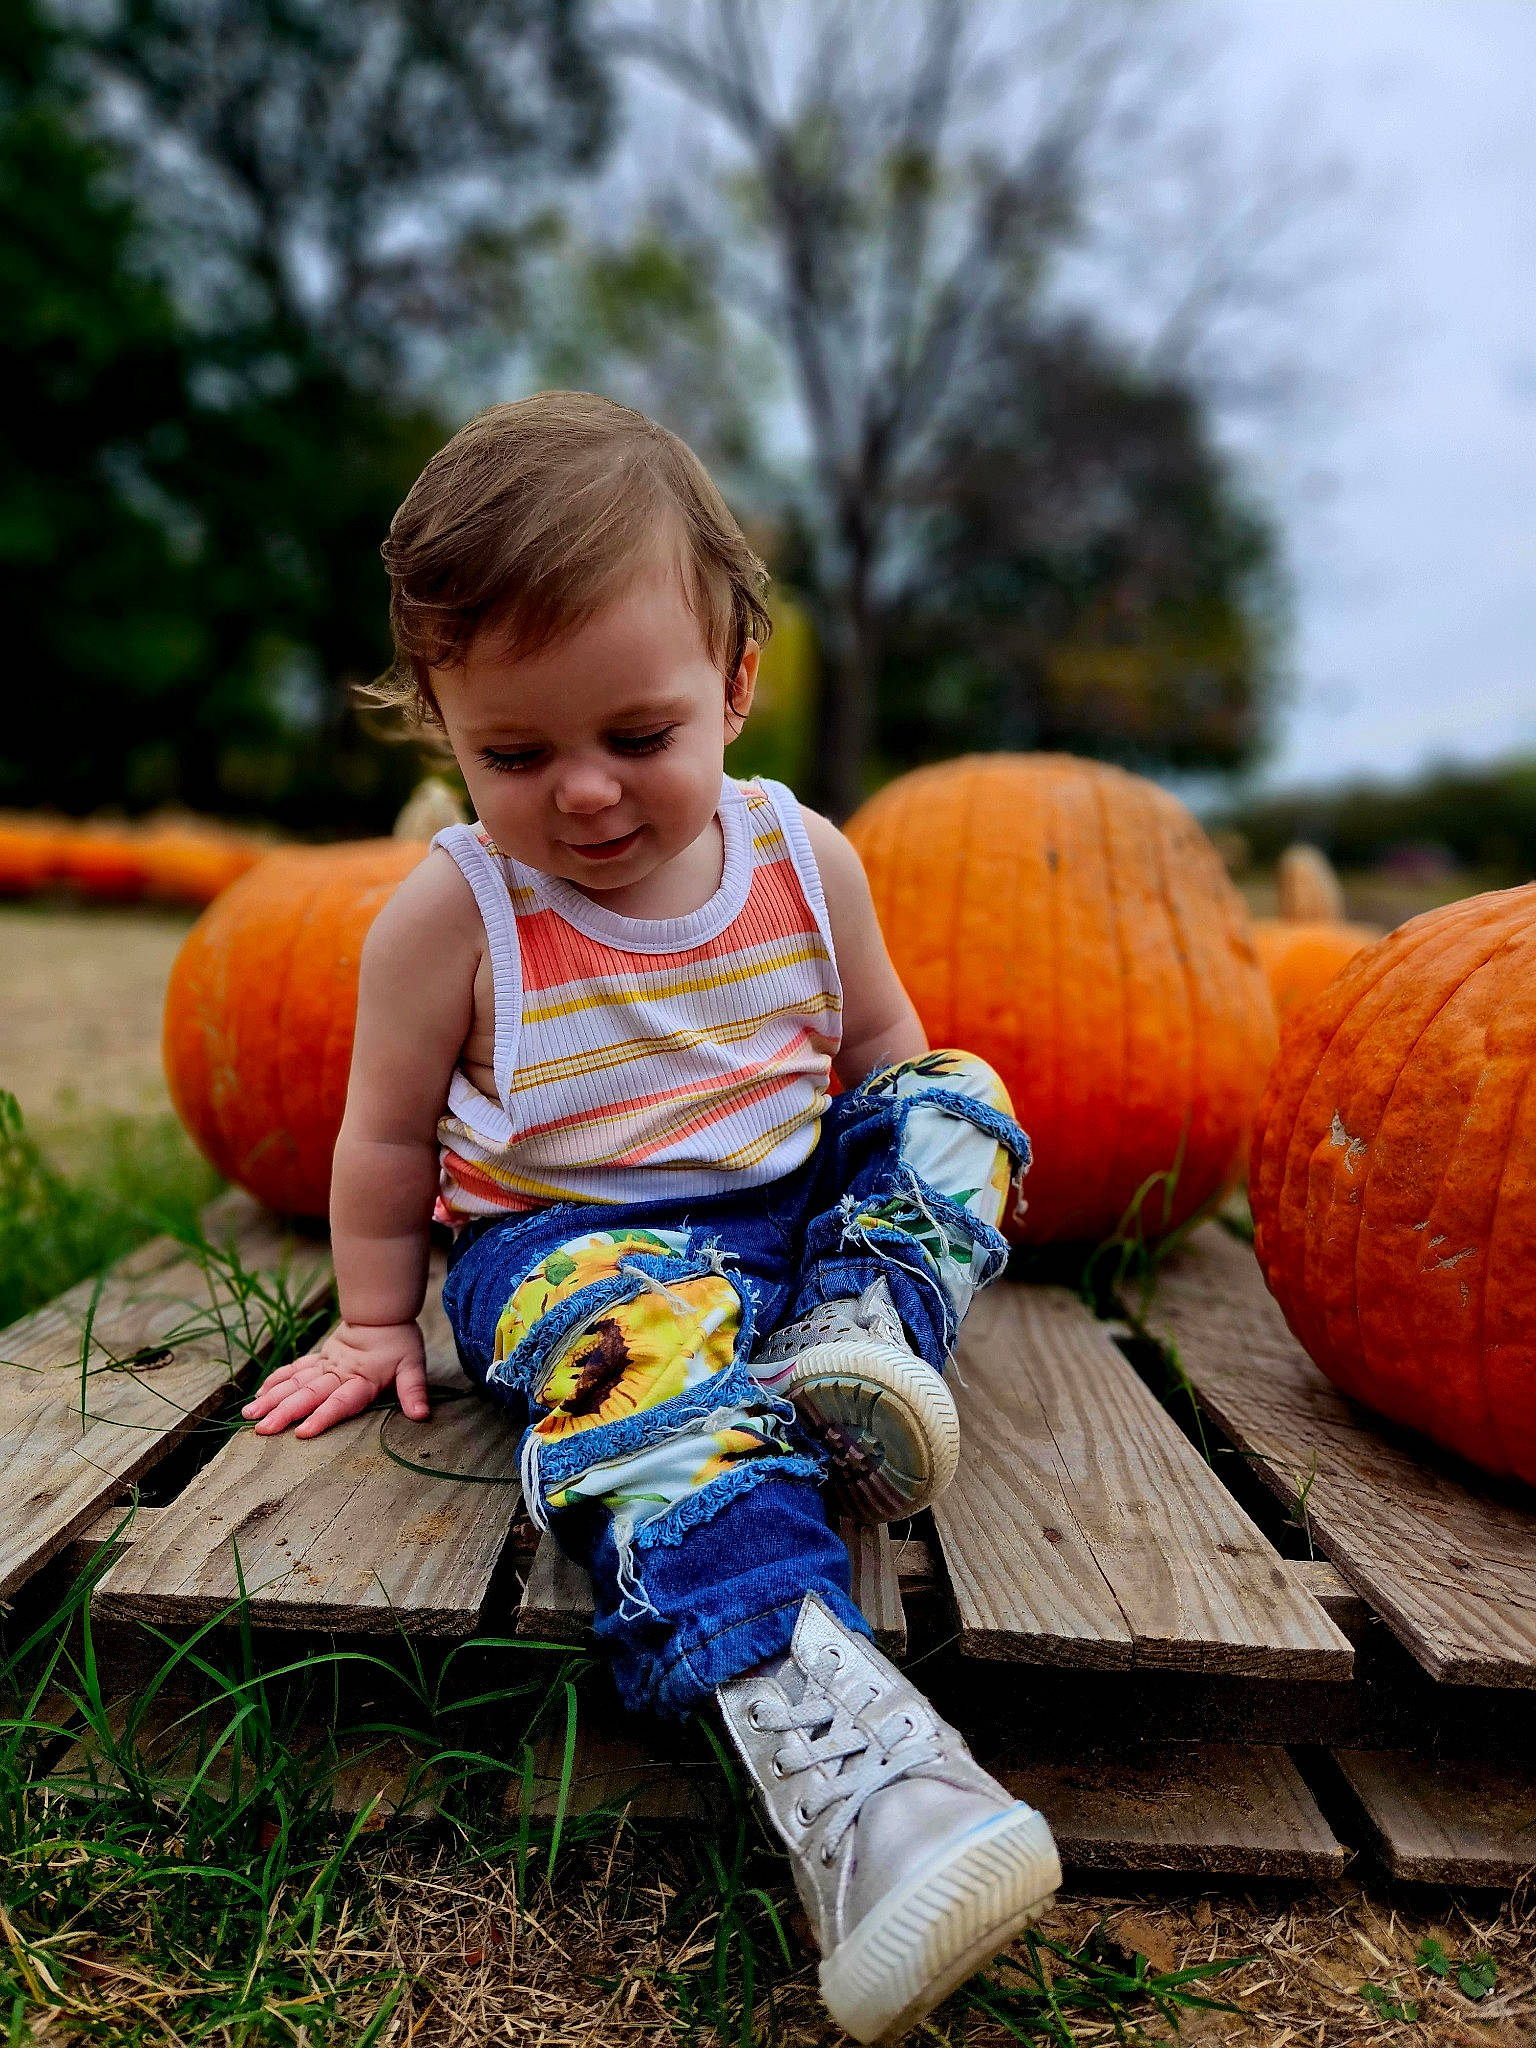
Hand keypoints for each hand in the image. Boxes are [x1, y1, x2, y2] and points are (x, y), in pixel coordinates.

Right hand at [241, 1320, 429, 1438]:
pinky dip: (276, 1380)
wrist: (382, 1311)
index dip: (322, 1417)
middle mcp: (338, 1373)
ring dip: (272, 1398)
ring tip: (250, 1416)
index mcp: (361, 1379)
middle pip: (308, 1394)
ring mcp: (325, 1364)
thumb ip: (414, 1391)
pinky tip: (259, 1394)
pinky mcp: (318, 1358)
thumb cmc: (399, 1342)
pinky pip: (294, 1369)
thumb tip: (422, 1416)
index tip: (302, 1433)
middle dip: (284, 1412)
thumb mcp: (413, 1366)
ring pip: (295, 1382)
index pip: (340, 1401)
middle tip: (262, 1430)